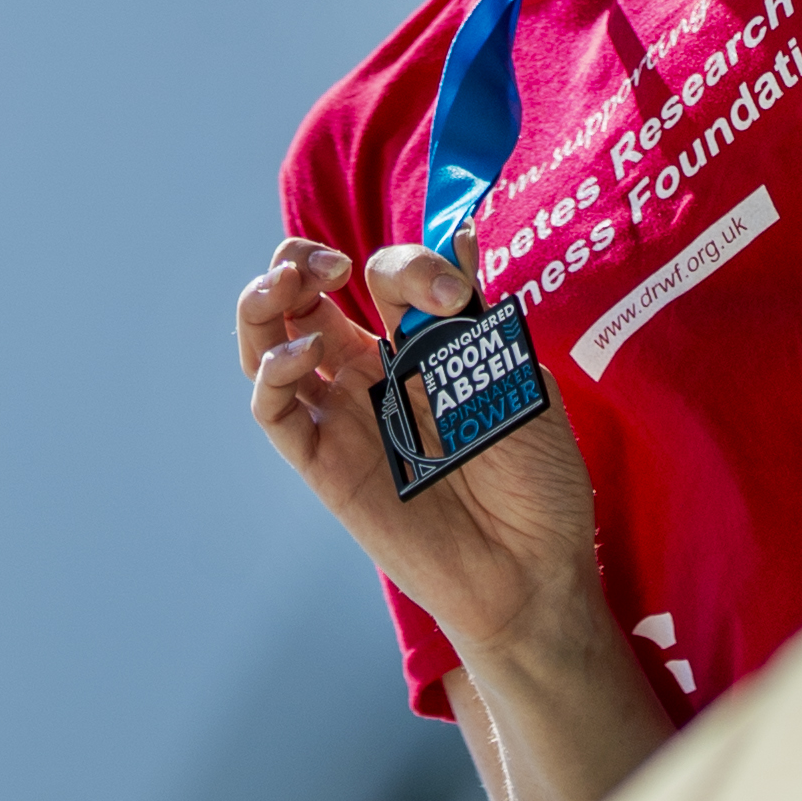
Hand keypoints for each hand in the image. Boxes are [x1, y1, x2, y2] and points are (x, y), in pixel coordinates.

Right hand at [237, 236, 612, 671]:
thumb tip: (461, 234)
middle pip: (304, 299)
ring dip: (263, 302)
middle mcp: (371, 374)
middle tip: (328, 261)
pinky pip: (277, 413)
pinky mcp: (327, 466)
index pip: (383, 278)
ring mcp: (344, 417)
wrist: (536, 566)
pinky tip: (301, 354)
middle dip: (300, 260)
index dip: (408, 267)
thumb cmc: (537, 476)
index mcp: (419, 346)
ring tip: (284, 280)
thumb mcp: (516, 378)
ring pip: (268, 347)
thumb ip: (475, 318)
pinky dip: (272, 374)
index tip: (451, 292)